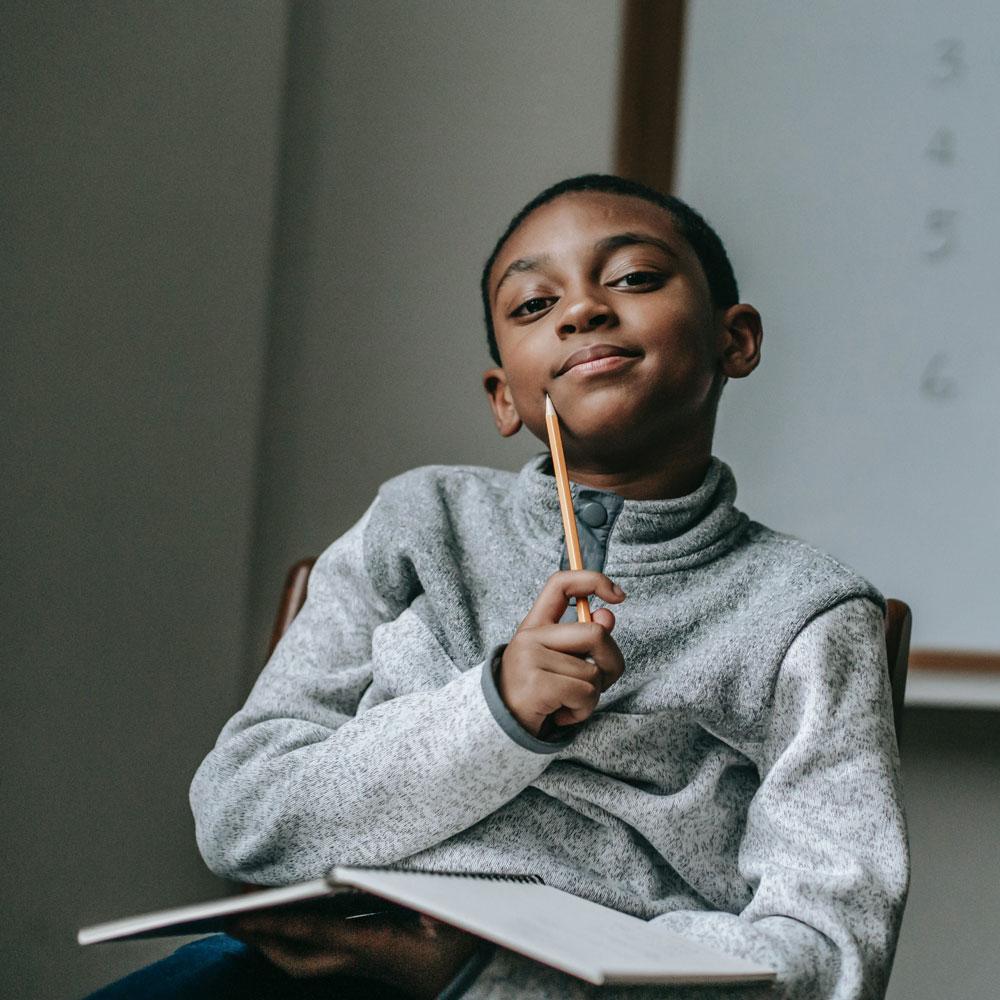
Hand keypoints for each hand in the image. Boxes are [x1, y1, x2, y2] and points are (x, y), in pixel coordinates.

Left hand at [227, 906, 479, 997]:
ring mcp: (364, 961)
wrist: (479, 973)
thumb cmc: (468, 940)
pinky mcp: (369, 954)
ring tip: (250, 912)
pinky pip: (322, 949)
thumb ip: (442, 919)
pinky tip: (293, 911)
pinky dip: (299, 933)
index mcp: (377, 949)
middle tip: (231, 915)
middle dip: (261, 941)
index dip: (277, 926)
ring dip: (275, 941)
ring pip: (306, 960)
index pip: (316, 938)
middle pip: (298, 961)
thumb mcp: (458, 923)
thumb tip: (429, 921)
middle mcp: (363, 959)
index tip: (243, 914)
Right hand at [499, 570, 625, 736]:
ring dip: (592, 697)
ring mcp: (530, 659)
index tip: (619, 596)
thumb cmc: (536, 695)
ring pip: (594, 673)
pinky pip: (585, 694)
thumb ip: (584, 639)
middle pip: (595, 634)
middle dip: (611, 664)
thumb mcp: (560, 663)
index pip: (561, 584)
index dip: (593, 580)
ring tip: (567, 704)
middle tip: (597, 684)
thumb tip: (608, 615)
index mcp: (535, 625)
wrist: (498, 729)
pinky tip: (561, 715)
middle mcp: (529, 636)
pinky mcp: (537, 685)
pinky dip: (582, 711)